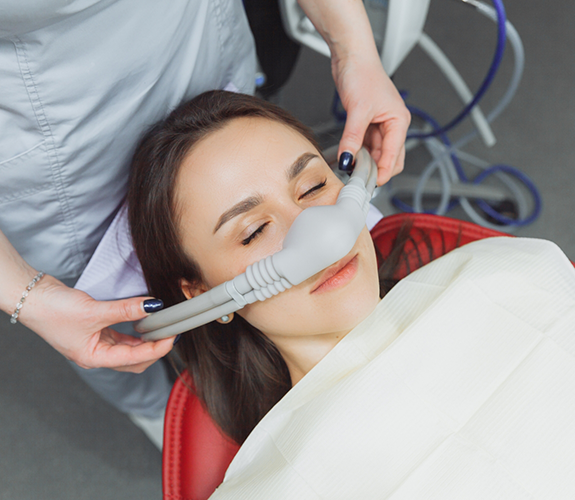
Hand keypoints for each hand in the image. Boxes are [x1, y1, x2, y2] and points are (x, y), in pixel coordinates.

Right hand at [19, 274, 174, 371]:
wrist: (32, 297)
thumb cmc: (53, 310)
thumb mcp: (94, 311)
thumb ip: (126, 309)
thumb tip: (153, 306)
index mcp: (94, 358)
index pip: (134, 359)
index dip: (156, 349)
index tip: (172, 336)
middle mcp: (97, 354)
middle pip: (134, 360)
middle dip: (154, 349)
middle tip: (170, 332)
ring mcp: (96, 343)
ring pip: (129, 348)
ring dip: (146, 339)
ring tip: (161, 327)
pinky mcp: (96, 330)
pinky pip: (121, 335)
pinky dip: (134, 330)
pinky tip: (144, 322)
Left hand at [333, 53, 410, 185]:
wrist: (351, 57)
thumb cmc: (363, 74)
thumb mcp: (357, 111)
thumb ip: (352, 138)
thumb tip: (347, 159)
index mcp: (399, 122)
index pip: (395, 156)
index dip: (383, 173)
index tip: (371, 185)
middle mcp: (393, 125)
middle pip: (389, 158)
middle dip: (376, 170)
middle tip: (359, 181)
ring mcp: (380, 125)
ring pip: (376, 153)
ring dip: (365, 162)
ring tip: (351, 169)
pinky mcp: (367, 123)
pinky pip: (365, 145)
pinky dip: (358, 152)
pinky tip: (348, 157)